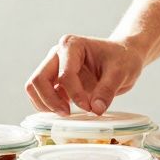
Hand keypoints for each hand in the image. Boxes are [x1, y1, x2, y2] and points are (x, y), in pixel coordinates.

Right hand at [25, 35, 144, 114]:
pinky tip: (66, 112)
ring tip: (66, 114)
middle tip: (67, 114)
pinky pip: (41, 95)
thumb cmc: (123, 58)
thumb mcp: (120, 72)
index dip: (75, 94)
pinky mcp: (55, 81)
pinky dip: (48, 106)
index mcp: (71, 45)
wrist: (124, 57)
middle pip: (38, 80)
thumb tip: (96, 110)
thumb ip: (107, 90)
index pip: (64, 74)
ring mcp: (54, 67)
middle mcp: (57, 54)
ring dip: (46, 104)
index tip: (89, 108)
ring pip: (34, 88)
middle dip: (50, 100)